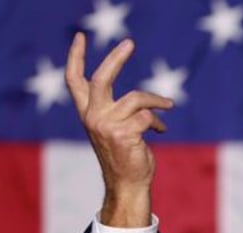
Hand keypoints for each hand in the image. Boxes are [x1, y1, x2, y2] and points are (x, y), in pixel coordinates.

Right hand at [65, 33, 173, 226]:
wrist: (128, 185)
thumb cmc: (125, 157)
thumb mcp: (115, 129)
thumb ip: (117, 111)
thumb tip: (142, 99)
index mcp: (87, 114)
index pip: (74, 81)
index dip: (76, 58)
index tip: (80, 37)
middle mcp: (93, 118)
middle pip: (102, 79)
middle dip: (116, 58)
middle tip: (130, 43)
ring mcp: (107, 126)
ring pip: (136, 98)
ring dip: (156, 101)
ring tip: (167, 106)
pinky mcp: (123, 135)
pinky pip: (147, 117)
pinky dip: (157, 122)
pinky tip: (160, 130)